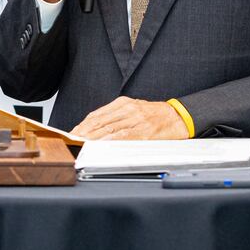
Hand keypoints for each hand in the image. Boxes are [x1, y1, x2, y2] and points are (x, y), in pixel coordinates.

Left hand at [73, 97, 188, 139]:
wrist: (178, 116)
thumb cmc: (154, 115)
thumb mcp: (134, 110)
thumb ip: (116, 117)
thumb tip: (95, 129)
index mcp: (123, 103)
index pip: (97, 115)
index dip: (82, 125)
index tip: (72, 133)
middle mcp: (128, 109)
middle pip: (100, 121)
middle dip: (84, 133)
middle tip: (71, 141)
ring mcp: (136, 119)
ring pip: (109, 128)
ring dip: (93, 138)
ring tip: (81, 145)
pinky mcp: (145, 131)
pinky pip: (124, 136)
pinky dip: (111, 141)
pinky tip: (102, 146)